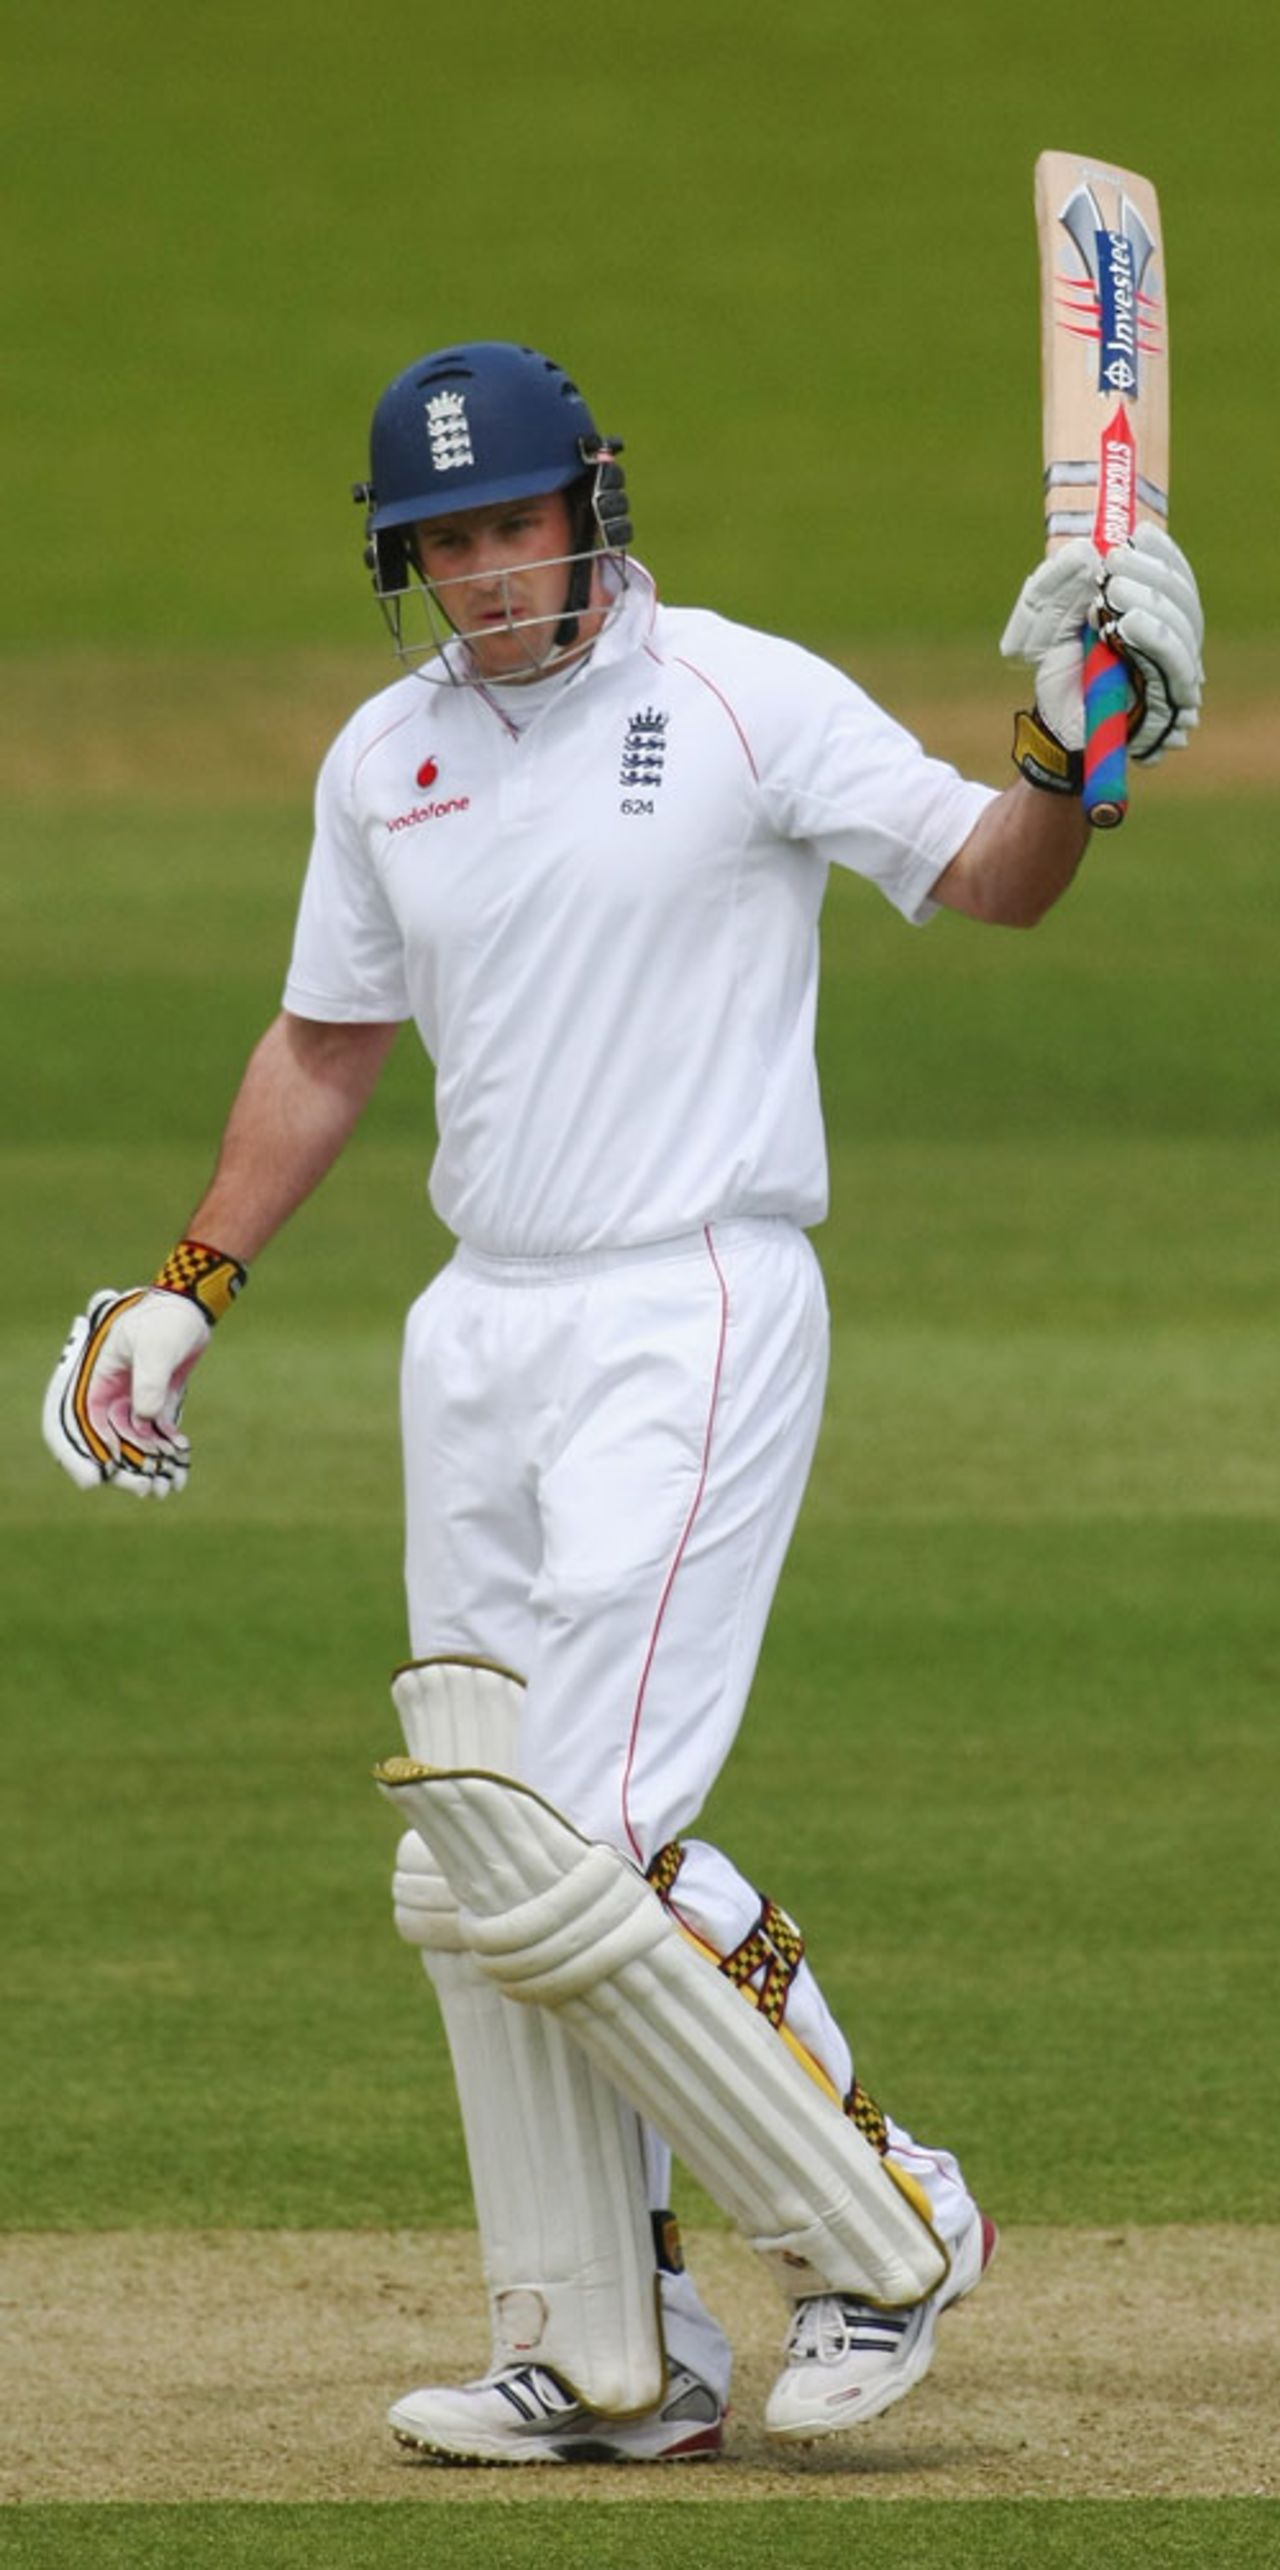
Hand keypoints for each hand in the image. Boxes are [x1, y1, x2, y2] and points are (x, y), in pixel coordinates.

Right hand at [42, 1288, 210, 1498]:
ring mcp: (132, 1403)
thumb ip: (149, 1380)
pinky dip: (166, 1455)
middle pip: (107, 1443)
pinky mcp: (156, 1406)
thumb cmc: (164, 1320)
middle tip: (145, 1489)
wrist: (189, 1310)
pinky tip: (180, 1471)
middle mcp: (110, 1397)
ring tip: (165, 1489)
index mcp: (95, 1381)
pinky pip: (156, 1437)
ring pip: (134, 1445)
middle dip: (123, 1470)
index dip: (82, 1454)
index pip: (79, 1424)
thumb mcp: (154, 1346)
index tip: (97, 1478)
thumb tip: (145, 1416)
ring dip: (147, 1469)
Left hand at [1001, 527, 1203, 761]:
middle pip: (1182, 596)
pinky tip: (1128, 623)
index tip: (1139, 534)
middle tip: (1114, 564)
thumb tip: (1082, 550)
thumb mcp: (1049, 622)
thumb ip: (1060, 586)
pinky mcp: (1170, 702)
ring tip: (1114, 590)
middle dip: (1149, 573)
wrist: (1055, 725)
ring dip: (1150, 600)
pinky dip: (1154, 637)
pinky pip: (1174, 663)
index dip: (1162, 553)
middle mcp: (1174, 640)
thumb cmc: (1059, 671)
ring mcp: (1174, 670)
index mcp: (1156, 615)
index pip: (1174, 578)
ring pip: (1183, 625)